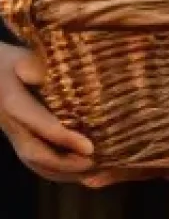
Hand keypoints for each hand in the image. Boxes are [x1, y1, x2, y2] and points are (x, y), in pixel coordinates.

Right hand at [0, 44, 93, 182]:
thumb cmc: (10, 61)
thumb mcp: (24, 57)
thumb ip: (40, 69)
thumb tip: (64, 78)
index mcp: (13, 103)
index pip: (41, 125)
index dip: (65, 138)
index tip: (90, 147)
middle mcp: (12, 124)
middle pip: (36, 152)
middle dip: (65, 163)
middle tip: (94, 164)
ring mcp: (13, 134)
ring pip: (34, 161)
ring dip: (61, 172)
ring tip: (91, 175)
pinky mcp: (18, 137)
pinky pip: (33, 159)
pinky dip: (54, 171)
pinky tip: (76, 174)